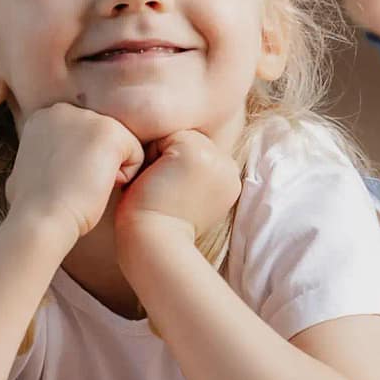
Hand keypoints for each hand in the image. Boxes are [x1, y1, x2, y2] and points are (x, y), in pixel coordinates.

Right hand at [5, 102, 145, 243]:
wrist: (40, 219)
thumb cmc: (35, 206)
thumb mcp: (33, 168)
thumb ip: (50, 152)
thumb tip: (61, 159)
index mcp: (44, 117)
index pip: (82, 137)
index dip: (78, 165)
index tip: (61, 181)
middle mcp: (64, 110)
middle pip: (101, 139)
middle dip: (95, 165)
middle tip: (73, 186)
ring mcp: (87, 117)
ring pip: (120, 145)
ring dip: (109, 171)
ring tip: (85, 186)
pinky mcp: (111, 131)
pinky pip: (136, 154)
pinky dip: (125, 177)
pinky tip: (100, 186)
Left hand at [114, 129, 242, 244]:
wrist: (156, 244)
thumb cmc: (161, 229)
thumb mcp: (187, 201)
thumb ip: (193, 178)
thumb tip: (177, 162)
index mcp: (229, 181)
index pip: (196, 155)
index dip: (173, 171)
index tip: (169, 200)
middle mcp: (229, 167)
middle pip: (187, 142)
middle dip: (167, 161)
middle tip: (161, 194)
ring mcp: (215, 157)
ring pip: (176, 137)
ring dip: (158, 157)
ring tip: (157, 188)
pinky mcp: (194, 151)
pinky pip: (165, 136)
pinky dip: (149, 155)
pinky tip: (153, 180)